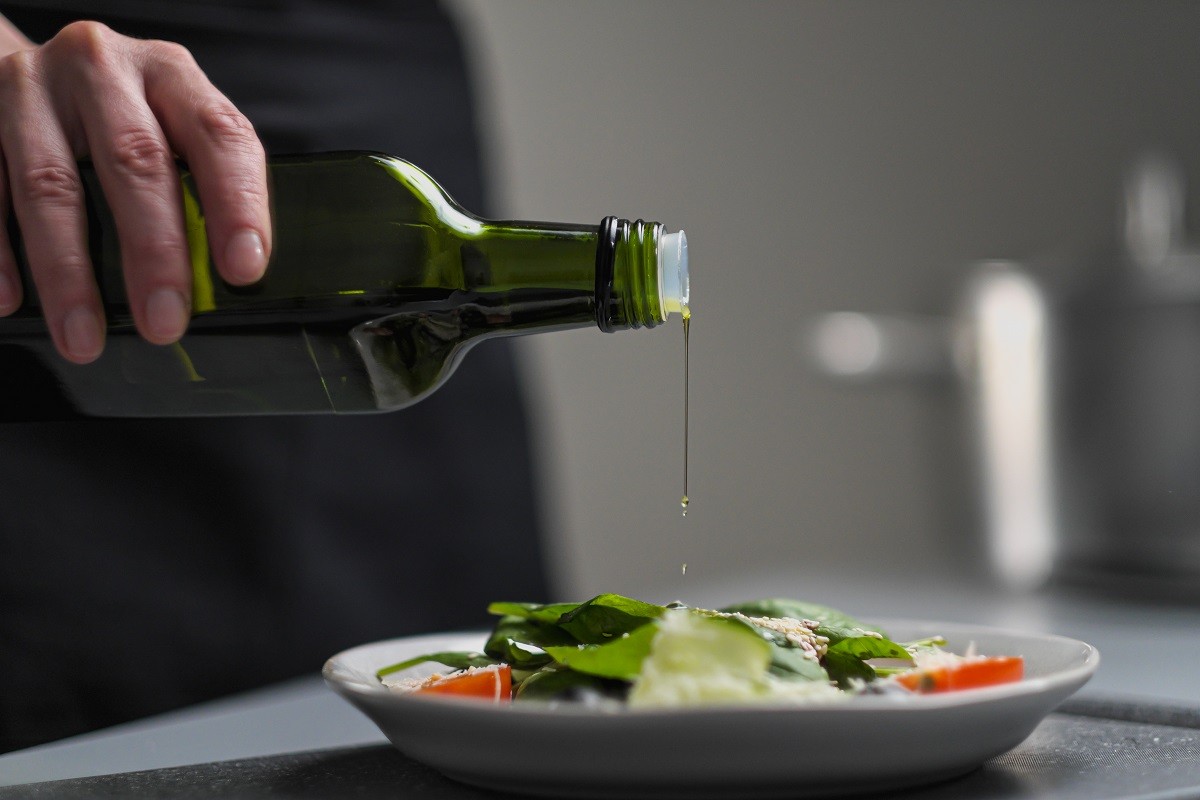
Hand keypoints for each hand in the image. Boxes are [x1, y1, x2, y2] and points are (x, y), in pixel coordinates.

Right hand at [0, 19, 270, 362]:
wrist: (35, 69)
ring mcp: (31, 89)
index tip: (244, 268)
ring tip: (84, 336)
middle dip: (154, 251)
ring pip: (50, 184)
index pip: (218, 134)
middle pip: (135, 161)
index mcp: (170, 74)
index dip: (237, 203)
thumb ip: (200, 187)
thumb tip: (221, 281)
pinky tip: (12, 300)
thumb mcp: (173, 127)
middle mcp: (102, 70)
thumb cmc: (124, 113)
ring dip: (68, 271)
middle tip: (165, 321)